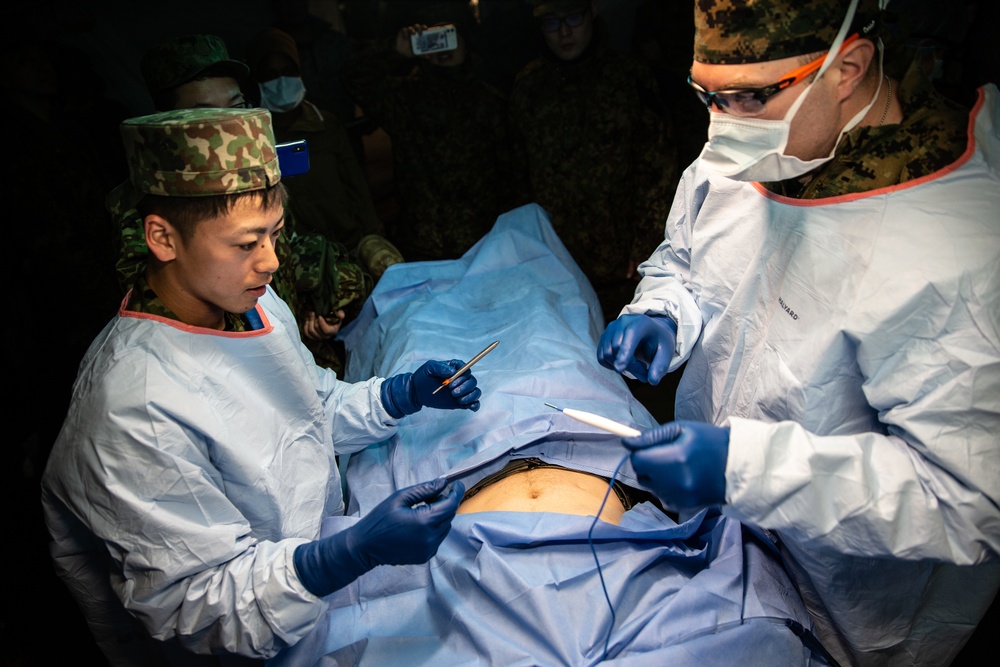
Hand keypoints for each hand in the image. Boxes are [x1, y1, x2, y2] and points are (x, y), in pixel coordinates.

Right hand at [293, 478, 464, 596]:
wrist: (365, 547)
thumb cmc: (379, 520)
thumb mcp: (400, 498)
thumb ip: (424, 489)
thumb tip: (443, 482)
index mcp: (425, 522)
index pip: (451, 505)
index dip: (456, 492)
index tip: (457, 483)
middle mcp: (430, 538)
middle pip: (449, 516)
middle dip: (446, 503)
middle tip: (433, 494)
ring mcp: (429, 549)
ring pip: (445, 527)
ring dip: (440, 516)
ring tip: (422, 509)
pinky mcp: (425, 556)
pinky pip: (437, 538)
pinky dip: (434, 529)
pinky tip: (418, 524)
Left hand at [302, 310, 343, 340]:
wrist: (330, 322)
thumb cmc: (334, 319)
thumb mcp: (339, 316)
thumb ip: (341, 314)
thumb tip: (340, 314)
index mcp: (333, 331)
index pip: (326, 331)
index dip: (322, 324)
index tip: (319, 316)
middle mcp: (326, 336)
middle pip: (317, 330)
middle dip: (313, 320)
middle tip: (313, 312)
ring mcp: (319, 337)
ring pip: (311, 331)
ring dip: (309, 322)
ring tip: (310, 315)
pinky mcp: (313, 337)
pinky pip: (307, 334)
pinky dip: (306, 327)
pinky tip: (307, 321)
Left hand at [380, 359, 481, 417]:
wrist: (417, 392)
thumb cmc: (423, 377)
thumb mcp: (430, 368)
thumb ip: (441, 367)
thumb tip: (453, 372)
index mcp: (455, 368)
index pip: (467, 369)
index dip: (462, 375)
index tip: (451, 380)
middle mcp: (461, 379)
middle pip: (472, 381)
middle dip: (464, 387)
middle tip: (451, 391)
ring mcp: (462, 391)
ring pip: (475, 392)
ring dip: (469, 396)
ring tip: (457, 398)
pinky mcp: (461, 402)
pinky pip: (474, 403)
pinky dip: (475, 405)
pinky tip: (469, 406)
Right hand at [395, 24, 426, 57]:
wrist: (402, 53)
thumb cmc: (411, 51)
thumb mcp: (418, 53)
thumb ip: (423, 54)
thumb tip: (429, 56)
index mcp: (419, 34)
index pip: (422, 28)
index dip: (424, 27)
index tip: (426, 29)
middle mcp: (413, 32)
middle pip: (417, 26)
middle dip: (419, 28)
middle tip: (420, 33)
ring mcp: (407, 32)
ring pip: (410, 28)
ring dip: (412, 29)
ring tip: (413, 33)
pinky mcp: (402, 32)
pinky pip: (404, 30)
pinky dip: (405, 32)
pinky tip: (406, 37)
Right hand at [597, 314, 676, 384]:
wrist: (651, 331)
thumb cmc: (659, 341)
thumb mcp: (666, 353)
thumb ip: (660, 366)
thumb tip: (652, 381)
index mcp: (640, 323)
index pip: (630, 336)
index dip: (624, 353)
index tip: (619, 369)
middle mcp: (623, 322)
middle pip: (617, 348)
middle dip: (630, 366)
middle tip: (644, 373)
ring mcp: (611, 328)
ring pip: (608, 354)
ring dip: (620, 366)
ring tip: (636, 366)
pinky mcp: (604, 336)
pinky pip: (601, 356)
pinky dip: (610, 365)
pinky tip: (623, 365)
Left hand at [622, 421, 728, 511]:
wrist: (737, 467)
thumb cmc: (709, 442)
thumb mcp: (682, 429)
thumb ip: (652, 436)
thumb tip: (627, 443)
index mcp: (675, 459)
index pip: (637, 460)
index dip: (640, 452)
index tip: (651, 447)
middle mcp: (675, 483)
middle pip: (641, 475)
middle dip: (647, 464)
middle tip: (665, 456)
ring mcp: (679, 498)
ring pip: (649, 487)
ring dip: (655, 477)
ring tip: (676, 467)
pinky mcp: (682, 507)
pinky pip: (661, 497)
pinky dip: (665, 488)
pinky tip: (681, 479)